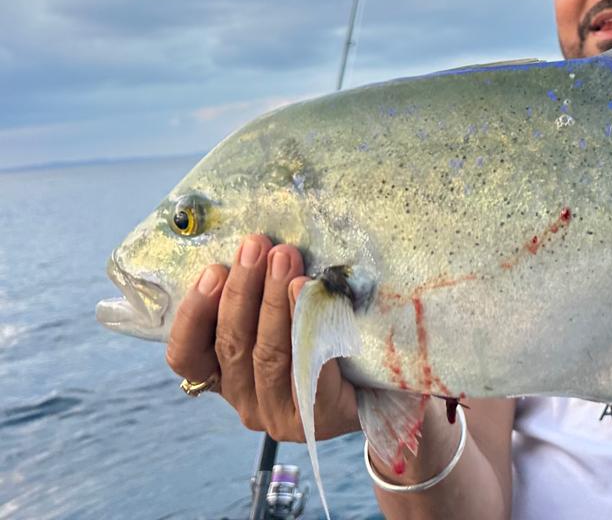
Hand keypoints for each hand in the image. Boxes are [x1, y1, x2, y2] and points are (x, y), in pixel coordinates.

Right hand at [164, 235, 360, 441]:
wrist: (372, 393)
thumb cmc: (319, 347)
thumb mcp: (278, 324)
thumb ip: (257, 301)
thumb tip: (256, 248)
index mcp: (222, 378)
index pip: (186, 356)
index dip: (193, 314)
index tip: (212, 270)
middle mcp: (244, 400)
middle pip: (231, 345)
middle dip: (242, 289)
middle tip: (257, 246)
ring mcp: (278, 414)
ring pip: (267, 355)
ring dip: (273, 301)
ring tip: (285, 258)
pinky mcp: (316, 418)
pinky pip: (309, 369)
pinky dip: (307, 327)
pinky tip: (311, 293)